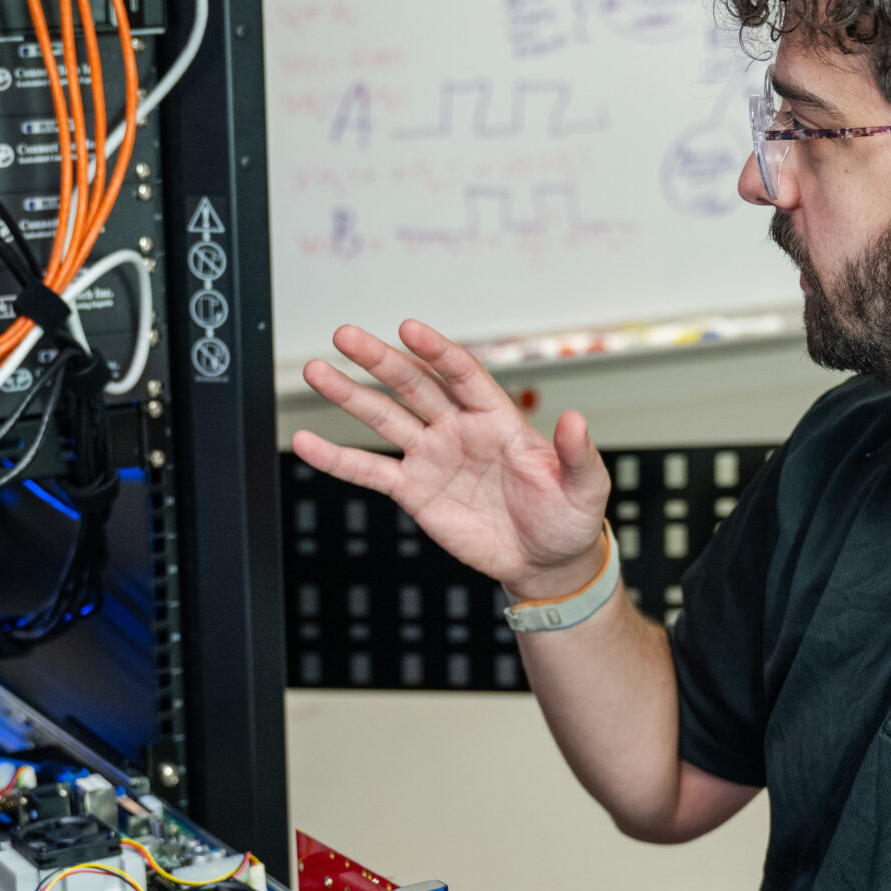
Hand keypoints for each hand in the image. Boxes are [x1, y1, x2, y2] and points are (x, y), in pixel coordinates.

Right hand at [292, 321, 609, 599]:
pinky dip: (336, 459)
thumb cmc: (569, 518)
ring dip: (349, 396)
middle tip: (345, 335)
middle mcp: (459, 428)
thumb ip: (577, 453)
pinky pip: (369, 472)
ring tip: (315, 371)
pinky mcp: (415, 491)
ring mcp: (433, 457)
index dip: (437, 352)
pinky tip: (305, 442)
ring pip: (384, 419)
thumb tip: (575, 419)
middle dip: (380, 361)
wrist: (546, 561)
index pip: (462, 375)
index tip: (410, 329)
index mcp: (498, 418)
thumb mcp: (585, 486)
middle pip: (413, 385)